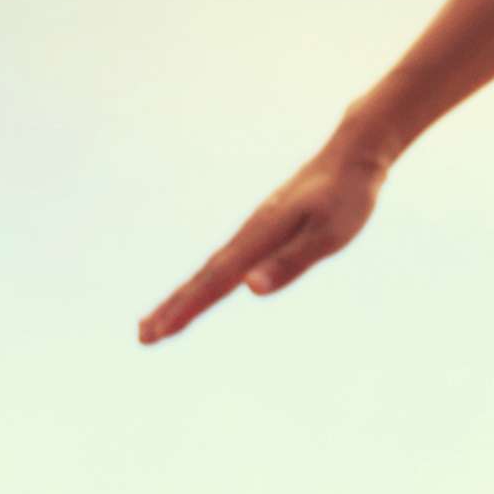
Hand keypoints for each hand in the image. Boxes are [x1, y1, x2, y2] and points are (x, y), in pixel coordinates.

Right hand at [139, 142, 389, 344]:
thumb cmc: (347, 197)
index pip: (216, 282)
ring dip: (182, 297)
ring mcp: (252, 232)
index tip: (158, 333)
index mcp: (260, 238)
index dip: (187, 309)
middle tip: (143, 338)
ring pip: (210, 271)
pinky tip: (202, 290)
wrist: (350, 156)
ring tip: (158, 321)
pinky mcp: (261, 231)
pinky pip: (224, 263)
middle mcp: (248, 234)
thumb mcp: (328, 235)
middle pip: (203, 278)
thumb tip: (249, 288)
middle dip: (172, 309)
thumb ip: (290, 263)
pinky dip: (205, 282)